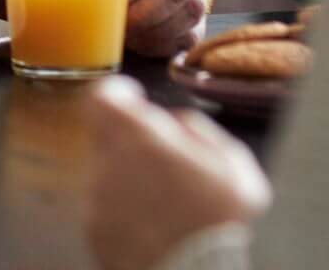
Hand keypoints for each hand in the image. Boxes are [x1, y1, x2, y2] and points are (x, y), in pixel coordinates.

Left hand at [86, 77, 269, 269]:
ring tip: (167, 206)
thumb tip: (176, 122)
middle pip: (105, 135)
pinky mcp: (93, 233)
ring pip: (106, 174)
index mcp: (141, 140)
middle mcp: (109, 165)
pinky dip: (125, 212)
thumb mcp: (235, 167)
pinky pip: (105, 210)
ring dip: (130, 180)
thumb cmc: (222, 224)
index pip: (102, 96)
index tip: (134, 101)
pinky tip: (155, 229)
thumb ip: (200, 131)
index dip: (118, 94)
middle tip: (164, 162)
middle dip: (130, 141)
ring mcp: (97, 202)